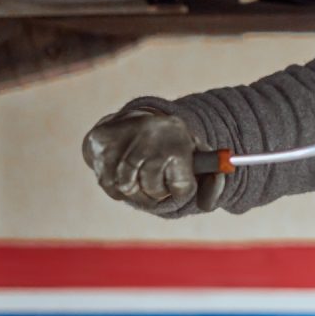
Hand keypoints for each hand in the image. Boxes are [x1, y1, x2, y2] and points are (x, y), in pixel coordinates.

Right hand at [82, 110, 224, 211]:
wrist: (136, 121)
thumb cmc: (172, 148)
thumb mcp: (198, 159)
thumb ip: (212, 182)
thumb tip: (212, 194)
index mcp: (180, 139)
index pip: (183, 186)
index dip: (179, 191)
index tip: (177, 182)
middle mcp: (152, 134)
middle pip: (153, 189)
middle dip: (156, 192)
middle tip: (157, 179)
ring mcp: (125, 136)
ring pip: (127, 187)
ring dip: (135, 191)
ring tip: (141, 175)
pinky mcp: (101, 141)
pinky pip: (108, 183)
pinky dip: (116, 187)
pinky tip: (124, 172)